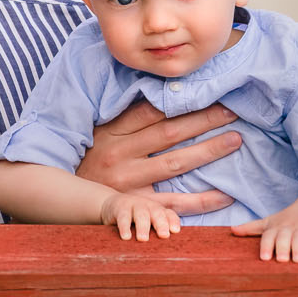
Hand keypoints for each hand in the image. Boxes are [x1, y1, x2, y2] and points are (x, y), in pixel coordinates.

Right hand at [77, 98, 240, 212]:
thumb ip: (126, 115)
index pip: (152, 110)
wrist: (62, 196)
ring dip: (208, 151)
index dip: (182, 99)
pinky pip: (174, 204)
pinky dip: (203, 201)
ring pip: (175, 164)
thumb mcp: (98, 131)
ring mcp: (129, 183)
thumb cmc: (87, 158)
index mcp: (112, 131)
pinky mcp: (137, 207)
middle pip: (169, 133)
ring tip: (235, 140)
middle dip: (204, 120)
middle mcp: (121, 155)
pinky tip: (227, 195)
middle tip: (233, 110)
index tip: (208, 89)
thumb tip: (160, 90)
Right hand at [100, 191, 181, 241]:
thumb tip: (166, 256)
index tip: (175, 231)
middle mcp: (149, 206)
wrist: (111, 205)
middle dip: (161, 224)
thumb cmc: (134, 219)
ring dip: (143, 226)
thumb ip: (156, 233)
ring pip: (141, 215)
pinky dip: (124, 227)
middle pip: (157, 213)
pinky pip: (123, 217)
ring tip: (143, 239)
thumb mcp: (147, 223)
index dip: (173, 221)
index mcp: (158, 211)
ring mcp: (135, 205)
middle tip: (164, 235)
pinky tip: (126, 237)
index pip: (169, 214)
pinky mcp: (120, 208)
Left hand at [232, 207, 297, 262]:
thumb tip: (231, 230)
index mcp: (277, 228)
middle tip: (281, 259)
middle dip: (283, 247)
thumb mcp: (270, 222)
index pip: (269, 236)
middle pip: (285, 237)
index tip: (264, 257)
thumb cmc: (289, 219)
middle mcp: (290, 228)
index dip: (266, 246)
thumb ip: (252, 228)